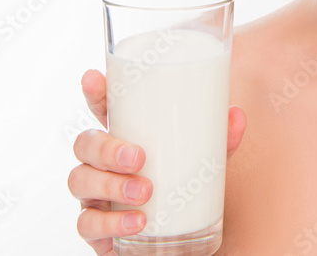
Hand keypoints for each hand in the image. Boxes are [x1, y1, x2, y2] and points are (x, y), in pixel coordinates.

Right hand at [67, 69, 246, 255]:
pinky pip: (87, 224)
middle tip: (138, 157)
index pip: (103, 111)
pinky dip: (112, 222)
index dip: (95, 94)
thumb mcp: (203, 164)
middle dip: (107, 148)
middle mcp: (102, 165)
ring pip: (79, 180)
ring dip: (110, 184)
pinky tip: (138, 221)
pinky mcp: (95, 229)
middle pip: (85, 144)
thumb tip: (237, 114)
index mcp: (124, 139)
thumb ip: (219, 141)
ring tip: (145, 191)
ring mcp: (94, 196)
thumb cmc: (182, 191)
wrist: (177, 243)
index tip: (93, 77)